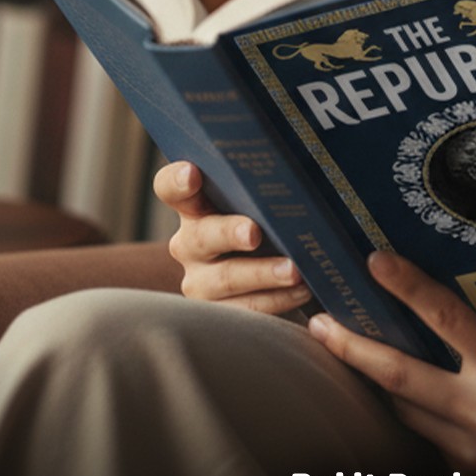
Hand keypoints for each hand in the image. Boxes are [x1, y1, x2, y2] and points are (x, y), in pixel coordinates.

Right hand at [153, 161, 311, 314]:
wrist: (274, 272)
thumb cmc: (270, 223)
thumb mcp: (264, 204)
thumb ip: (268, 187)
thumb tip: (304, 162)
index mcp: (195, 207)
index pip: (171, 188)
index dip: (177, 181)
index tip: (192, 174)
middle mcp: (190, 244)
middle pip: (201, 236)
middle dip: (229, 233)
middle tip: (254, 233)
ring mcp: (201, 282)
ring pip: (225, 279)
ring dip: (262, 274)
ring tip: (294, 271)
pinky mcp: (220, 313)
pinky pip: (246, 309)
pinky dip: (277, 300)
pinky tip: (304, 289)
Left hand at [308, 250, 475, 475]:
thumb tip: (429, 307)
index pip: (446, 317)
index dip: (407, 286)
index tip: (374, 261)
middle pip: (399, 375)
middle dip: (352, 348)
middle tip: (317, 323)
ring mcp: (472, 450)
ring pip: (405, 411)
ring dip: (382, 383)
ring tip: (355, 355)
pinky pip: (428, 440)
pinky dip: (420, 417)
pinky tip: (419, 403)